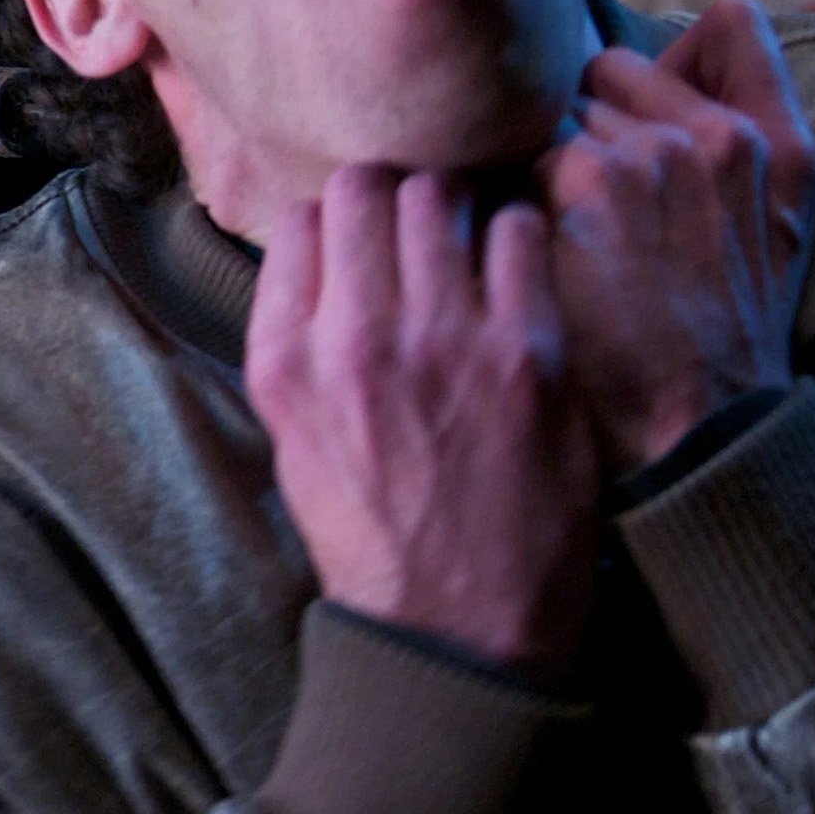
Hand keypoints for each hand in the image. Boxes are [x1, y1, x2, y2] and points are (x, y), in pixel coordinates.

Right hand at [248, 167, 600, 677]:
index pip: (297, 221)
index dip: (332, 212)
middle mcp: (355, 340)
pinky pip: (518, 233)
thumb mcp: (294, 440)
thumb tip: (319, 256)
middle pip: (365, 188)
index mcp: (287, 362)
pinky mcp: (528, 353)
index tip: (356, 227)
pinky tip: (516, 260)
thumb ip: (297, 341)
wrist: (461, 625)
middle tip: (416, 213)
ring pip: (440, 195)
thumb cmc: (376, 534)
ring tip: (466, 229)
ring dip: (453, 200)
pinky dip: (516, 230)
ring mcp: (444, 342)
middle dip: (390, 188)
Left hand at [539, 0, 814, 472]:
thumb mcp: (772, 236)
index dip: (649, 77)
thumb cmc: (710, 345)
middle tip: (575, 209)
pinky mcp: (584, 179)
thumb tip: (707, 27)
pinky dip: (494, 189)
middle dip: (577, 124)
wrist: (685, 435)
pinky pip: (507, 149)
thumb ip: (747, 127)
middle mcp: (716, 135)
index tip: (625, 126)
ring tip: (543, 237)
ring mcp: (650, 152)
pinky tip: (506, 247)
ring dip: (529, 158)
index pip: (719, 31)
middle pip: (602, 73)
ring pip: (549, 111)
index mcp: (775, 147)